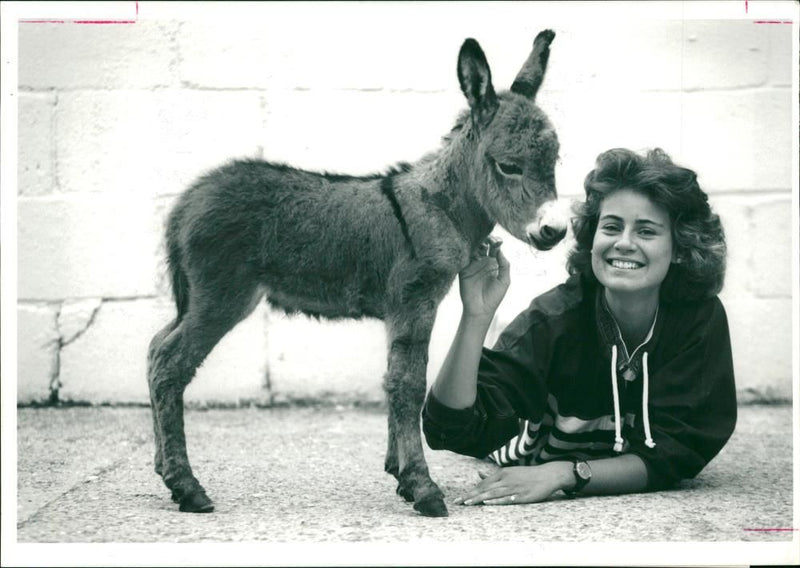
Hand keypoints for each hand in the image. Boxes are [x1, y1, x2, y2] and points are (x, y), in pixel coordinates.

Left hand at [455, 462, 571, 505]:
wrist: (548, 475)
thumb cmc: (527, 475)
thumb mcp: (509, 472)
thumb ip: (493, 476)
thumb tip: (479, 474)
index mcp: (502, 473)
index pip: (482, 484)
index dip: (470, 491)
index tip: (459, 498)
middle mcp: (506, 479)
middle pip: (484, 489)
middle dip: (470, 495)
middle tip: (457, 502)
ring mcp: (513, 487)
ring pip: (492, 494)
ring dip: (479, 498)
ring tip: (467, 503)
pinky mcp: (521, 496)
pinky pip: (506, 498)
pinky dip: (496, 500)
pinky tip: (486, 502)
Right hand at [458, 237, 509, 319]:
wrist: (480, 310)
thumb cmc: (494, 297)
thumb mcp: (504, 281)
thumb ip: (504, 265)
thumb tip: (500, 250)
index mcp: (494, 263)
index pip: (494, 248)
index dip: (496, 242)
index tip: (498, 242)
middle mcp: (482, 262)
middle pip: (483, 245)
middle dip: (487, 240)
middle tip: (490, 241)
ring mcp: (472, 265)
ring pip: (473, 249)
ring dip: (477, 246)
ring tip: (482, 248)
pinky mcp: (463, 270)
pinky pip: (464, 258)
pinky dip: (468, 253)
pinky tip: (473, 254)